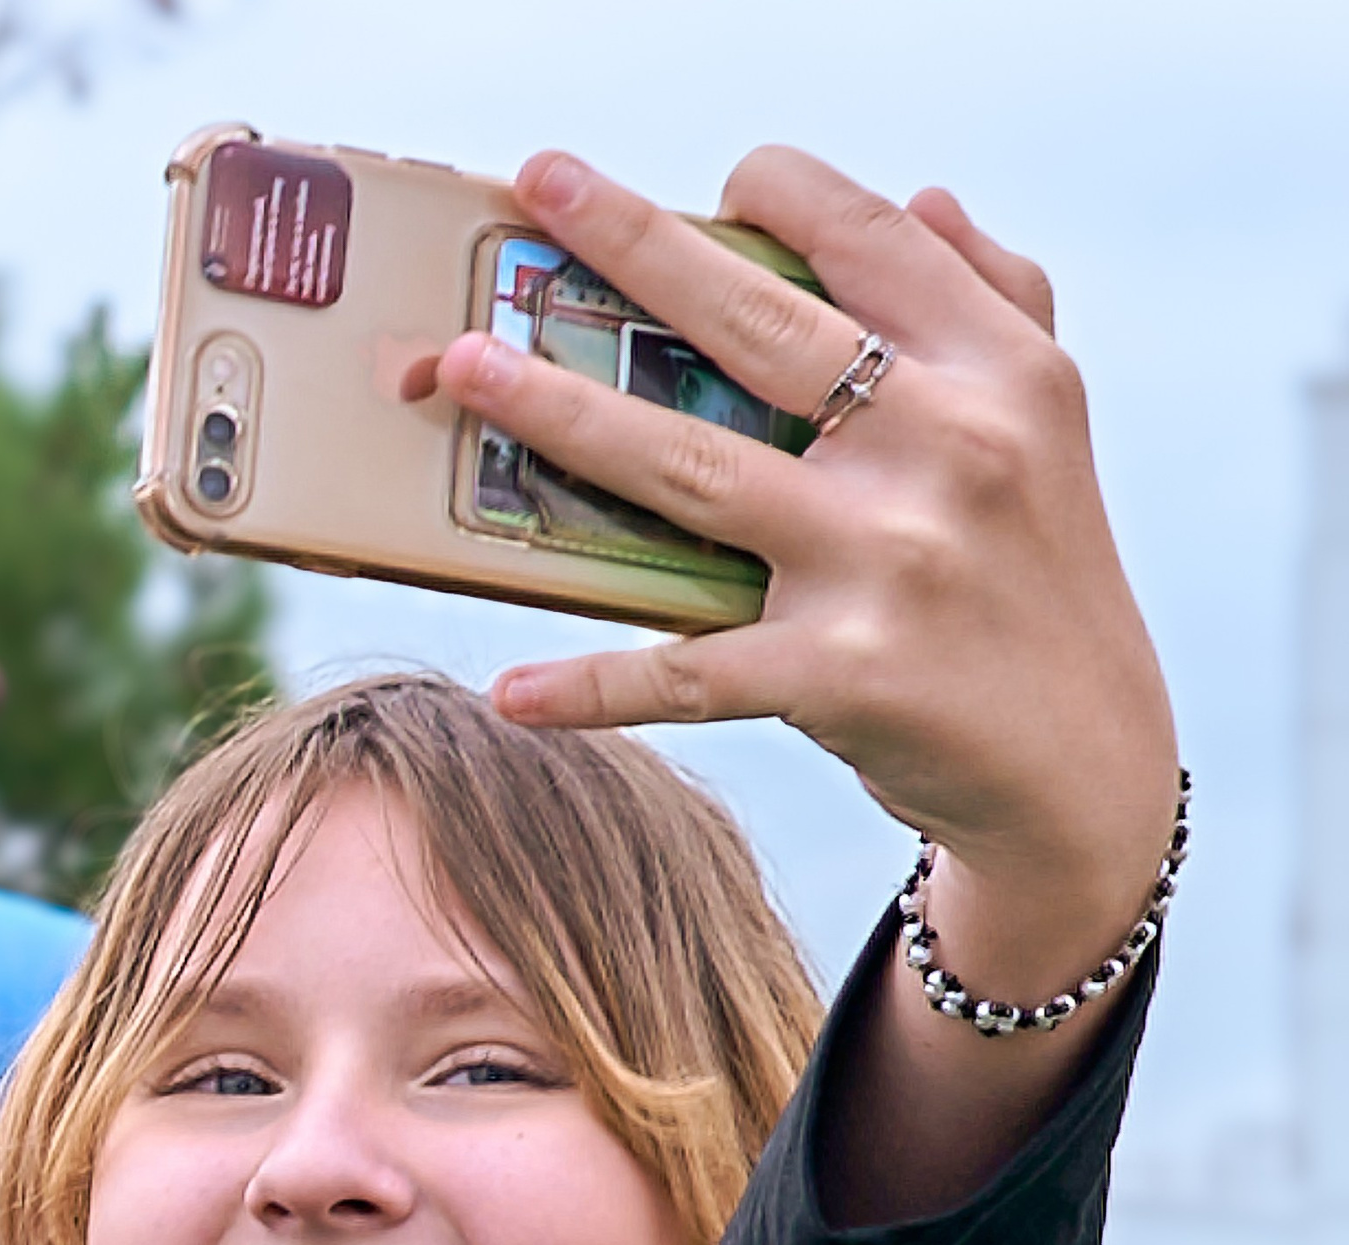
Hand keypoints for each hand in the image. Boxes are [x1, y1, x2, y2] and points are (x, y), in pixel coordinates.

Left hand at [433, 147, 1178, 996]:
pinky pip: (688, 674)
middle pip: (757, 326)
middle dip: (635, 245)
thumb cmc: (1040, 583)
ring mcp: (886, 562)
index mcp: (998, 368)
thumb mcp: (1048, 427)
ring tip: (462, 372)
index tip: (705, 174)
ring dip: (562, 415)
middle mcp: (947, 445)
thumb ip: (997, 301)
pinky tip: (509, 690)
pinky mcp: (839, 678)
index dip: (780, 192)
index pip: (872, 240)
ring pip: (692, 468)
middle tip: (539, 185)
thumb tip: (926, 197)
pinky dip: (594, 687)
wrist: (1084, 767)